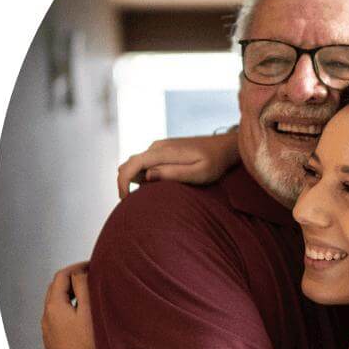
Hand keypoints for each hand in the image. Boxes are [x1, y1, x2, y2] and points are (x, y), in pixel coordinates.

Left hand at [41, 262, 99, 348]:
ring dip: (74, 298)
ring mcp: (50, 337)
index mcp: (53, 308)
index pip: (61, 276)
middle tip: (95, 278)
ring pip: (59, 309)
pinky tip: (89, 321)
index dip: (78, 266)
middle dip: (74, 281)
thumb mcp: (91, 310)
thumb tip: (81, 270)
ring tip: (94, 298)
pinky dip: (72, 314)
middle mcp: (47, 321)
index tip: (94, 265)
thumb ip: (84, 285)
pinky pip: (61, 324)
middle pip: (57, 291)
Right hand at [116, 132, 240, 198]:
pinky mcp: (164, 149)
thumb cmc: (215, 162)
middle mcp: (158, 146)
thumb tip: (147, 175)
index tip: (125, 199)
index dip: (123, 182)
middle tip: (129, 203)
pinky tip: (149, 187)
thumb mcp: (199, 173)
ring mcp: (160, 146)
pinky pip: (145, 162)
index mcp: (164, 151)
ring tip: (139, 198)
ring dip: (132, 179)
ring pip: (136, 163)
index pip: (133, 164)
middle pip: (130, 163)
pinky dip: (140, 174)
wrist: (225, 147)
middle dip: (124, 182)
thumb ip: (173, 173)